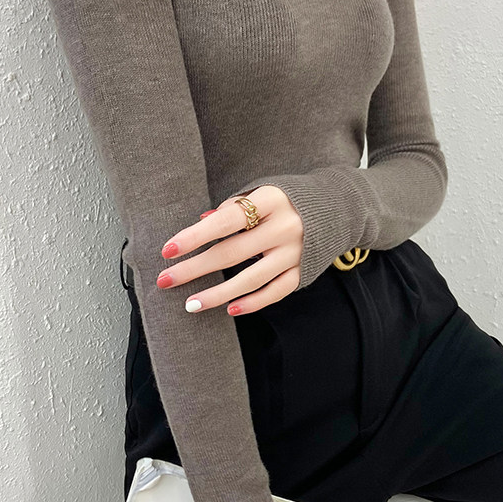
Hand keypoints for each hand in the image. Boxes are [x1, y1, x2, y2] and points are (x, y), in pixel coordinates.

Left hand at [157, 185, 302, 314]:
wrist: (337, 207)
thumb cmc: (286, 199)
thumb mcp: (261, 192)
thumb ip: (232, 208)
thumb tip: (200, 223)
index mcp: (271, 201)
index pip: (226, 220)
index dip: (195, 236)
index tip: (168, 250)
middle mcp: (285, 227)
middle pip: (232, 252)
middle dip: (195, 269)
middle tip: (166, 280)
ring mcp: (296, 252)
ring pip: (251, 279)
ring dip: (218, 294)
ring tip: (191, 304)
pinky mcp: (304, 271)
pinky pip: (275, 292)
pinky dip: (253, 302)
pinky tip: (230, 309)